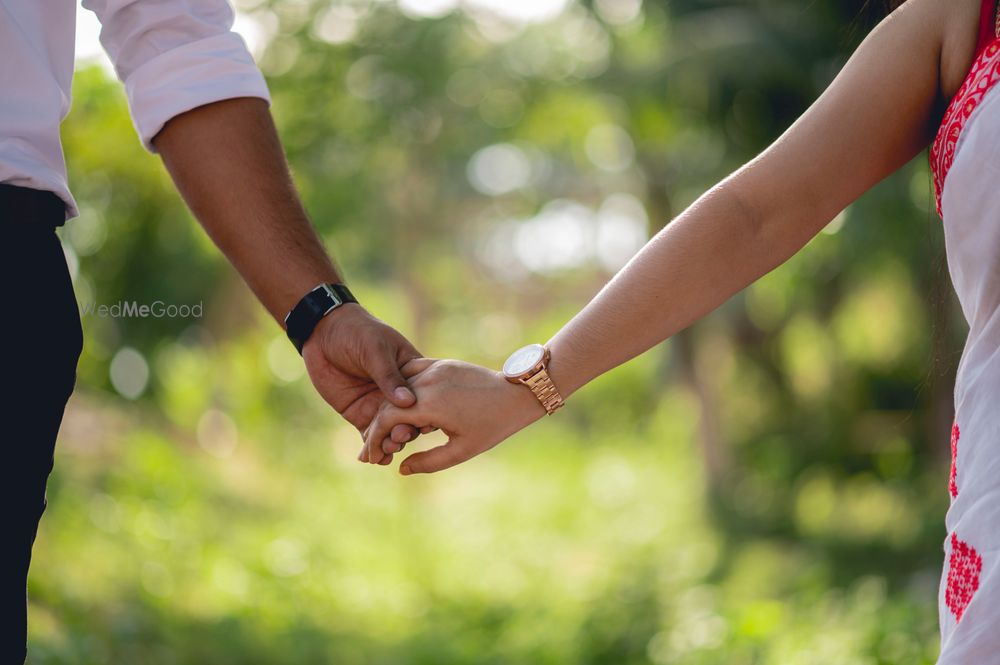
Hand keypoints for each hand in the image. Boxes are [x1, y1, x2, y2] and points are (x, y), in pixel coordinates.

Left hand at [302, 304, 425, 460]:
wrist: (325, 333)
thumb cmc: (358, 332)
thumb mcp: (376, 350)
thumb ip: (389, 376)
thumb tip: (408, 402)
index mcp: (411, 374)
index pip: (424, 397)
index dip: (425, 412)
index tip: (423, 423)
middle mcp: (398, 394)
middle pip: (409, 418)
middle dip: (406, 430)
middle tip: (400, 437)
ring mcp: (379, 405)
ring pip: (390, 431)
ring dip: (392, 443)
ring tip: (388, 450)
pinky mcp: (361, 414)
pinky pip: (370, 435)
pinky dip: (374, 449)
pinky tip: (376, 459)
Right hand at [361, 359, 546, 473]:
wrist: (517, 393)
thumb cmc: (493, 425)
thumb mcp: (462, 450)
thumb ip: (429, 462)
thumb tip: (401, 469)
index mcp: (431, 404)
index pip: (387, 419)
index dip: (375, 439)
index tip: (372, 457)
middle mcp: (428, 381)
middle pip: (388, 403)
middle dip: (377, 428)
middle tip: (373, 448)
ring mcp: (434, 368)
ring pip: (398, 388)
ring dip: (388, 408)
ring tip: (387, 431)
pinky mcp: (441, 363)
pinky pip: (411, 373)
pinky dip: (402, 390)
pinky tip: (400, 407)